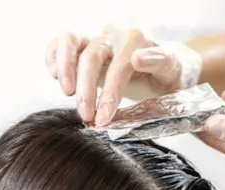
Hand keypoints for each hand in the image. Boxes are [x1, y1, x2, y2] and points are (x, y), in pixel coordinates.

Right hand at [45, 25, 201, 125]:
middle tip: (87, 117)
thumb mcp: (172, 71)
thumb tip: (138, 57)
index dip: (110, 93)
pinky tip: (55, 78)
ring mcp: (95, 37)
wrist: (160, 67)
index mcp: (136, 39)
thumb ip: (160, 61)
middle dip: (87, 90)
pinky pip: (60, 42)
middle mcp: (113, 34)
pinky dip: (53, 57)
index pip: (119, 65)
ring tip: (67, 93)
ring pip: (70, 41)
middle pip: (91, 56)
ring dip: (64, 68)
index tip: (104, 119)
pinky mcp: (81, 44)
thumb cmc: (166, 73)